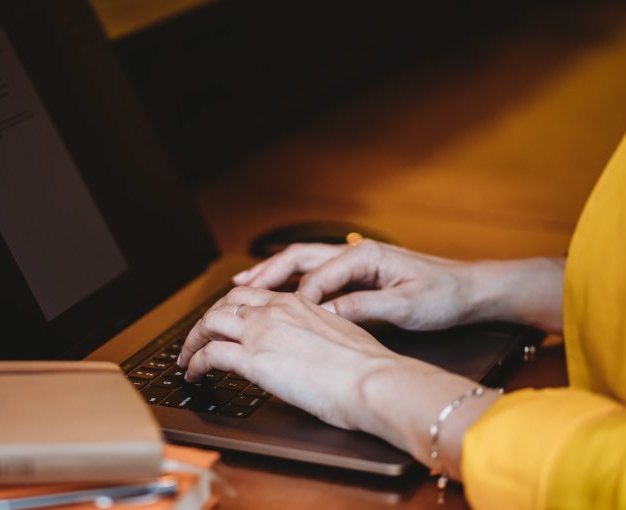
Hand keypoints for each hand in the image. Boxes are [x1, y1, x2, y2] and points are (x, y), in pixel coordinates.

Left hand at [176, 286, 402, 429]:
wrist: (372, 380)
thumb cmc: (367, 367)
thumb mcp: (338, 334)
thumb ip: (313, 333)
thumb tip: (305, 347)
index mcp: (296, 303)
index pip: (250, 295)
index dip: (229, 308)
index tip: (221, 320)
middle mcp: (274, 311)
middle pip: (223, 305)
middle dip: (205, 322)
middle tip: (197, 339)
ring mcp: (261, 333)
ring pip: (208, 324)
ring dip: (192, 341)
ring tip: (187, 358)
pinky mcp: (253, 360)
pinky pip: (209, 355)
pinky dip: (194, 363)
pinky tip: (193, 374)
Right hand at [232, 240, 565, 332]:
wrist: (474, 290)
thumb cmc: (446, 295)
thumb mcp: (408, 305)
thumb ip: (365, 306)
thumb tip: (328, 313)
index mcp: (365, 255)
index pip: (317, 276)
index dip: (294, 298)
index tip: (274, 318)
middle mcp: (355, 252)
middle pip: (298, 258)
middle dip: (265, 273)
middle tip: (236, 290)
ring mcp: (355, 261)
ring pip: (302, 263)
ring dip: (272, 273)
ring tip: (242, 285)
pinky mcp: (358, 273)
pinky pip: (314, 274)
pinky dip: (291, 282)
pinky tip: (277, 293)